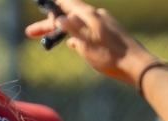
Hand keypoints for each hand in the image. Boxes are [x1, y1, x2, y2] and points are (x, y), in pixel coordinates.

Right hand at [25, 0, 158, 85]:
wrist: (138, 66)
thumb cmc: (111, 55)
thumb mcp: (86, 42)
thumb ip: (70, 28)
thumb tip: (58, 17)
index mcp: (90, 15)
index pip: (66, 2)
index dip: (52, 4)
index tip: (39, 6)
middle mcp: (96, 16)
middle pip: (68, 16)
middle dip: (49, 24)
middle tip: (30, 32)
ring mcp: (103, 25)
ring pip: (77, 25)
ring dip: (61, 31)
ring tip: (48, 39)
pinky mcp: (109, 36)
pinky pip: (87, 32)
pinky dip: (75, 36)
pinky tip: (72, 44)